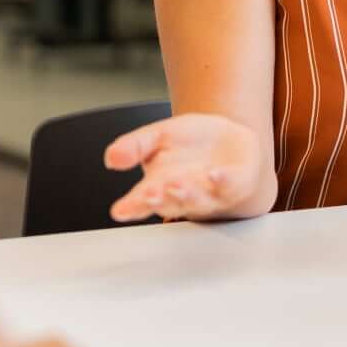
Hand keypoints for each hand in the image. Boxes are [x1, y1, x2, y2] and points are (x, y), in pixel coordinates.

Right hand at [105, 112, 262, 221]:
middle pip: (170, 202)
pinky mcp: (236, 183)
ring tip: (177, 185)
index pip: (142, 201)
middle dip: (160, 199)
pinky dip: (222, 181)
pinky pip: (230, 185)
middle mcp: (184, 194)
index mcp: (160, 186)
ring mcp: (211, 192)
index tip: (121, 210)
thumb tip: (111, 157)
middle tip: (150, 194)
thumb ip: (135, 146)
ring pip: (198, 199)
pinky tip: (214, 174)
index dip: (132, 207)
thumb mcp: (158, 135)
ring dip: (188, 194)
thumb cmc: (190, 142)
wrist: (228, 136)